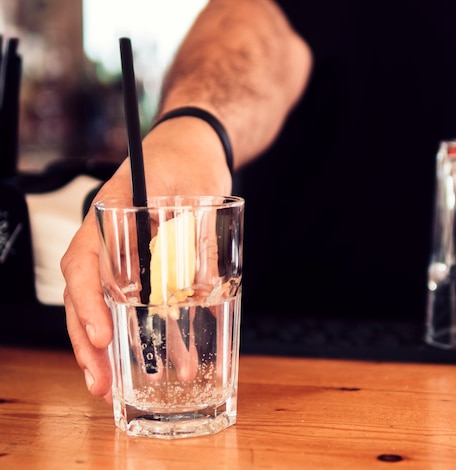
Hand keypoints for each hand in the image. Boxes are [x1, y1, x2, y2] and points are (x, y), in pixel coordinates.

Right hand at [61, 118, 232, 400]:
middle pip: (88, 296)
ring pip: (112, 306)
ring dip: (117, 348)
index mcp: (109, 215)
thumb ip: (197, 232)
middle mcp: (111, 240)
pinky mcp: (149, 263)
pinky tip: (165, 358)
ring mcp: (127, 253)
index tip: (102, 336)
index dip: (87, 303)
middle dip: (90, 342)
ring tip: (123, 385)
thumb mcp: (196, 187)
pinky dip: (150, 331)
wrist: (194, 147)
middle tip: (100, 381)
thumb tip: (207, 286)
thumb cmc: (185, 157)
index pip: (84, 264)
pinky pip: (143, 300)